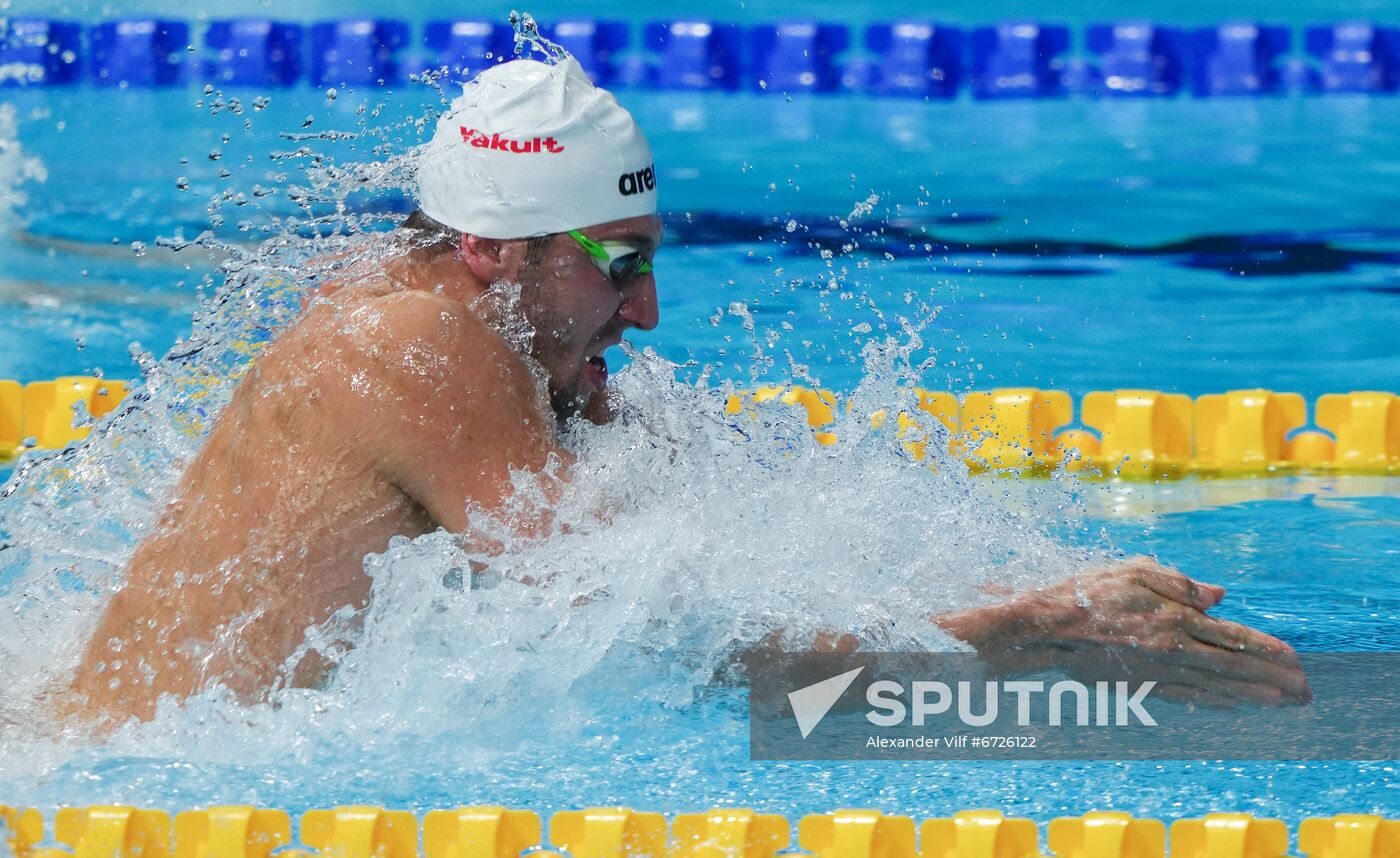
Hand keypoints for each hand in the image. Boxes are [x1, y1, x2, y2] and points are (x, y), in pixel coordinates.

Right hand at [938, 556, 1309, 707]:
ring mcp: (1158, 672)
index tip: (1296, 659)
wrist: (1046, 629)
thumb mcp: (1134, 570)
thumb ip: (1179, 582)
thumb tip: (1220, 597)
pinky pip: (1188, 697)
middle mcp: (1172, 649)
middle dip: (1273, 679)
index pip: (1232, 637)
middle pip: (1233, 667)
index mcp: (1173, 618)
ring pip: (1216, 688)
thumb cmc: (1087, 592)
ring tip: (1282, 702)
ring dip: (1253, 696)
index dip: (1267, 649)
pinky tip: (1235, 706)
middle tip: (1304, 691)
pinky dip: (1216, 703)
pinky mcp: (1141, 686)